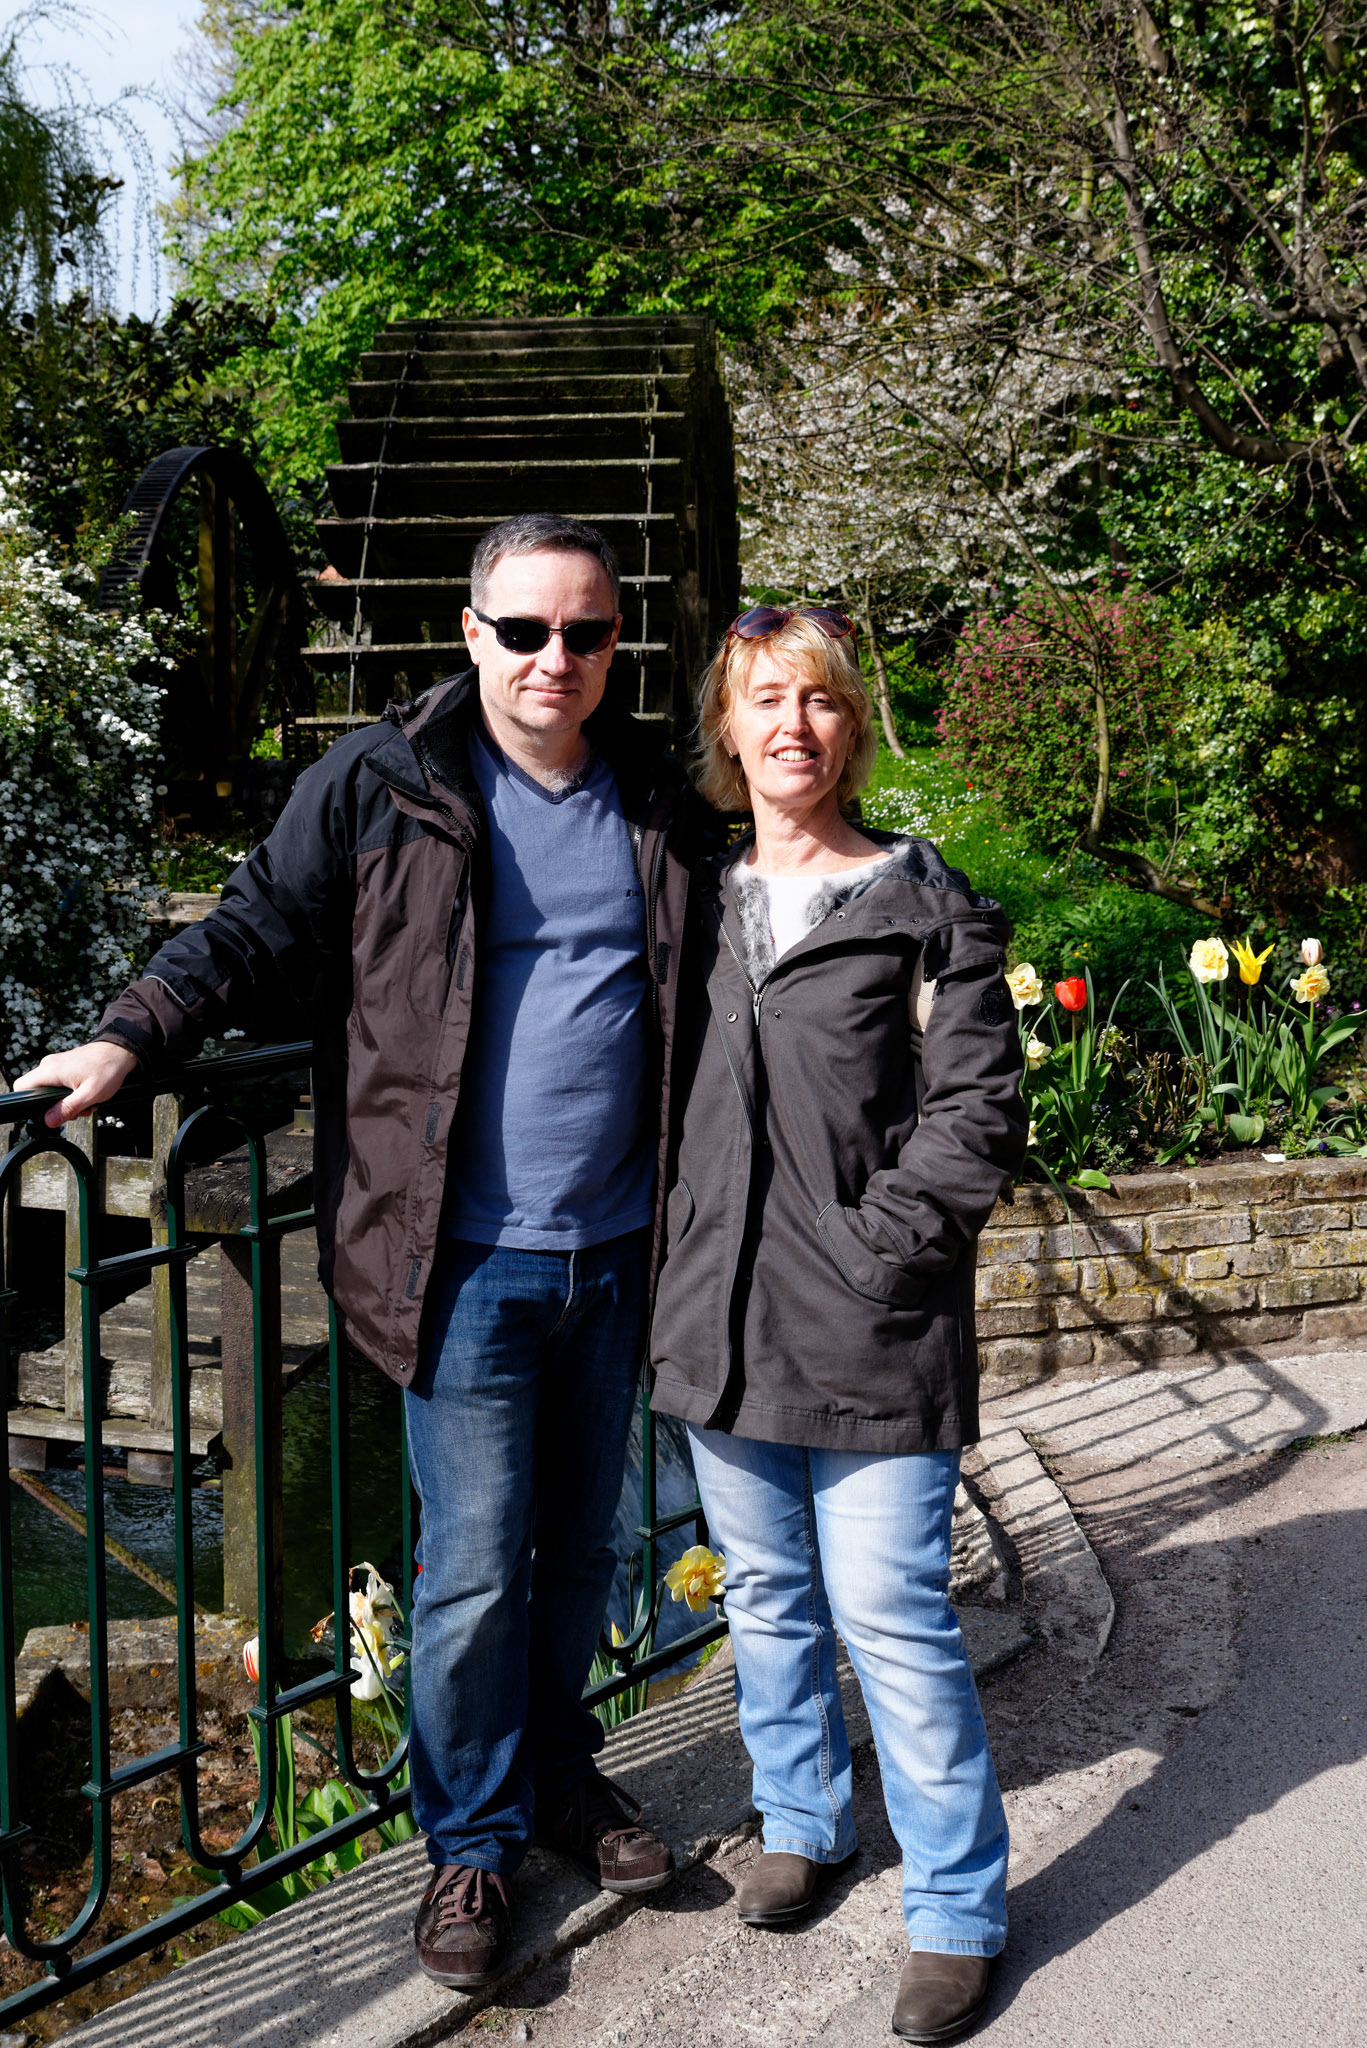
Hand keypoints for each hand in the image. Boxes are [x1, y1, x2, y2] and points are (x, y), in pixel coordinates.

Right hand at [12, 1043, 138, 1127]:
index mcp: (50, 1070)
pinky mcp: (65, 1066)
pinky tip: (88, 1095)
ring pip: (51, 1090)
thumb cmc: (108, 1068)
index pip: (22, 1087)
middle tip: (78, 1110)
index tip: (48, 1111)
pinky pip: (60, 1084)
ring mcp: (57, 1065)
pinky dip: (72, 1093)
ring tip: (88, 1102)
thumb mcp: (90, 1094)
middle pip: (38, 1092)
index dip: (29, 1103)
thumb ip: (68, 1108)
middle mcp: (49, 1065)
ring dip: (68, 1101)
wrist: (121, 1050)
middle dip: (56, 1106)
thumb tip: (49, 1120)